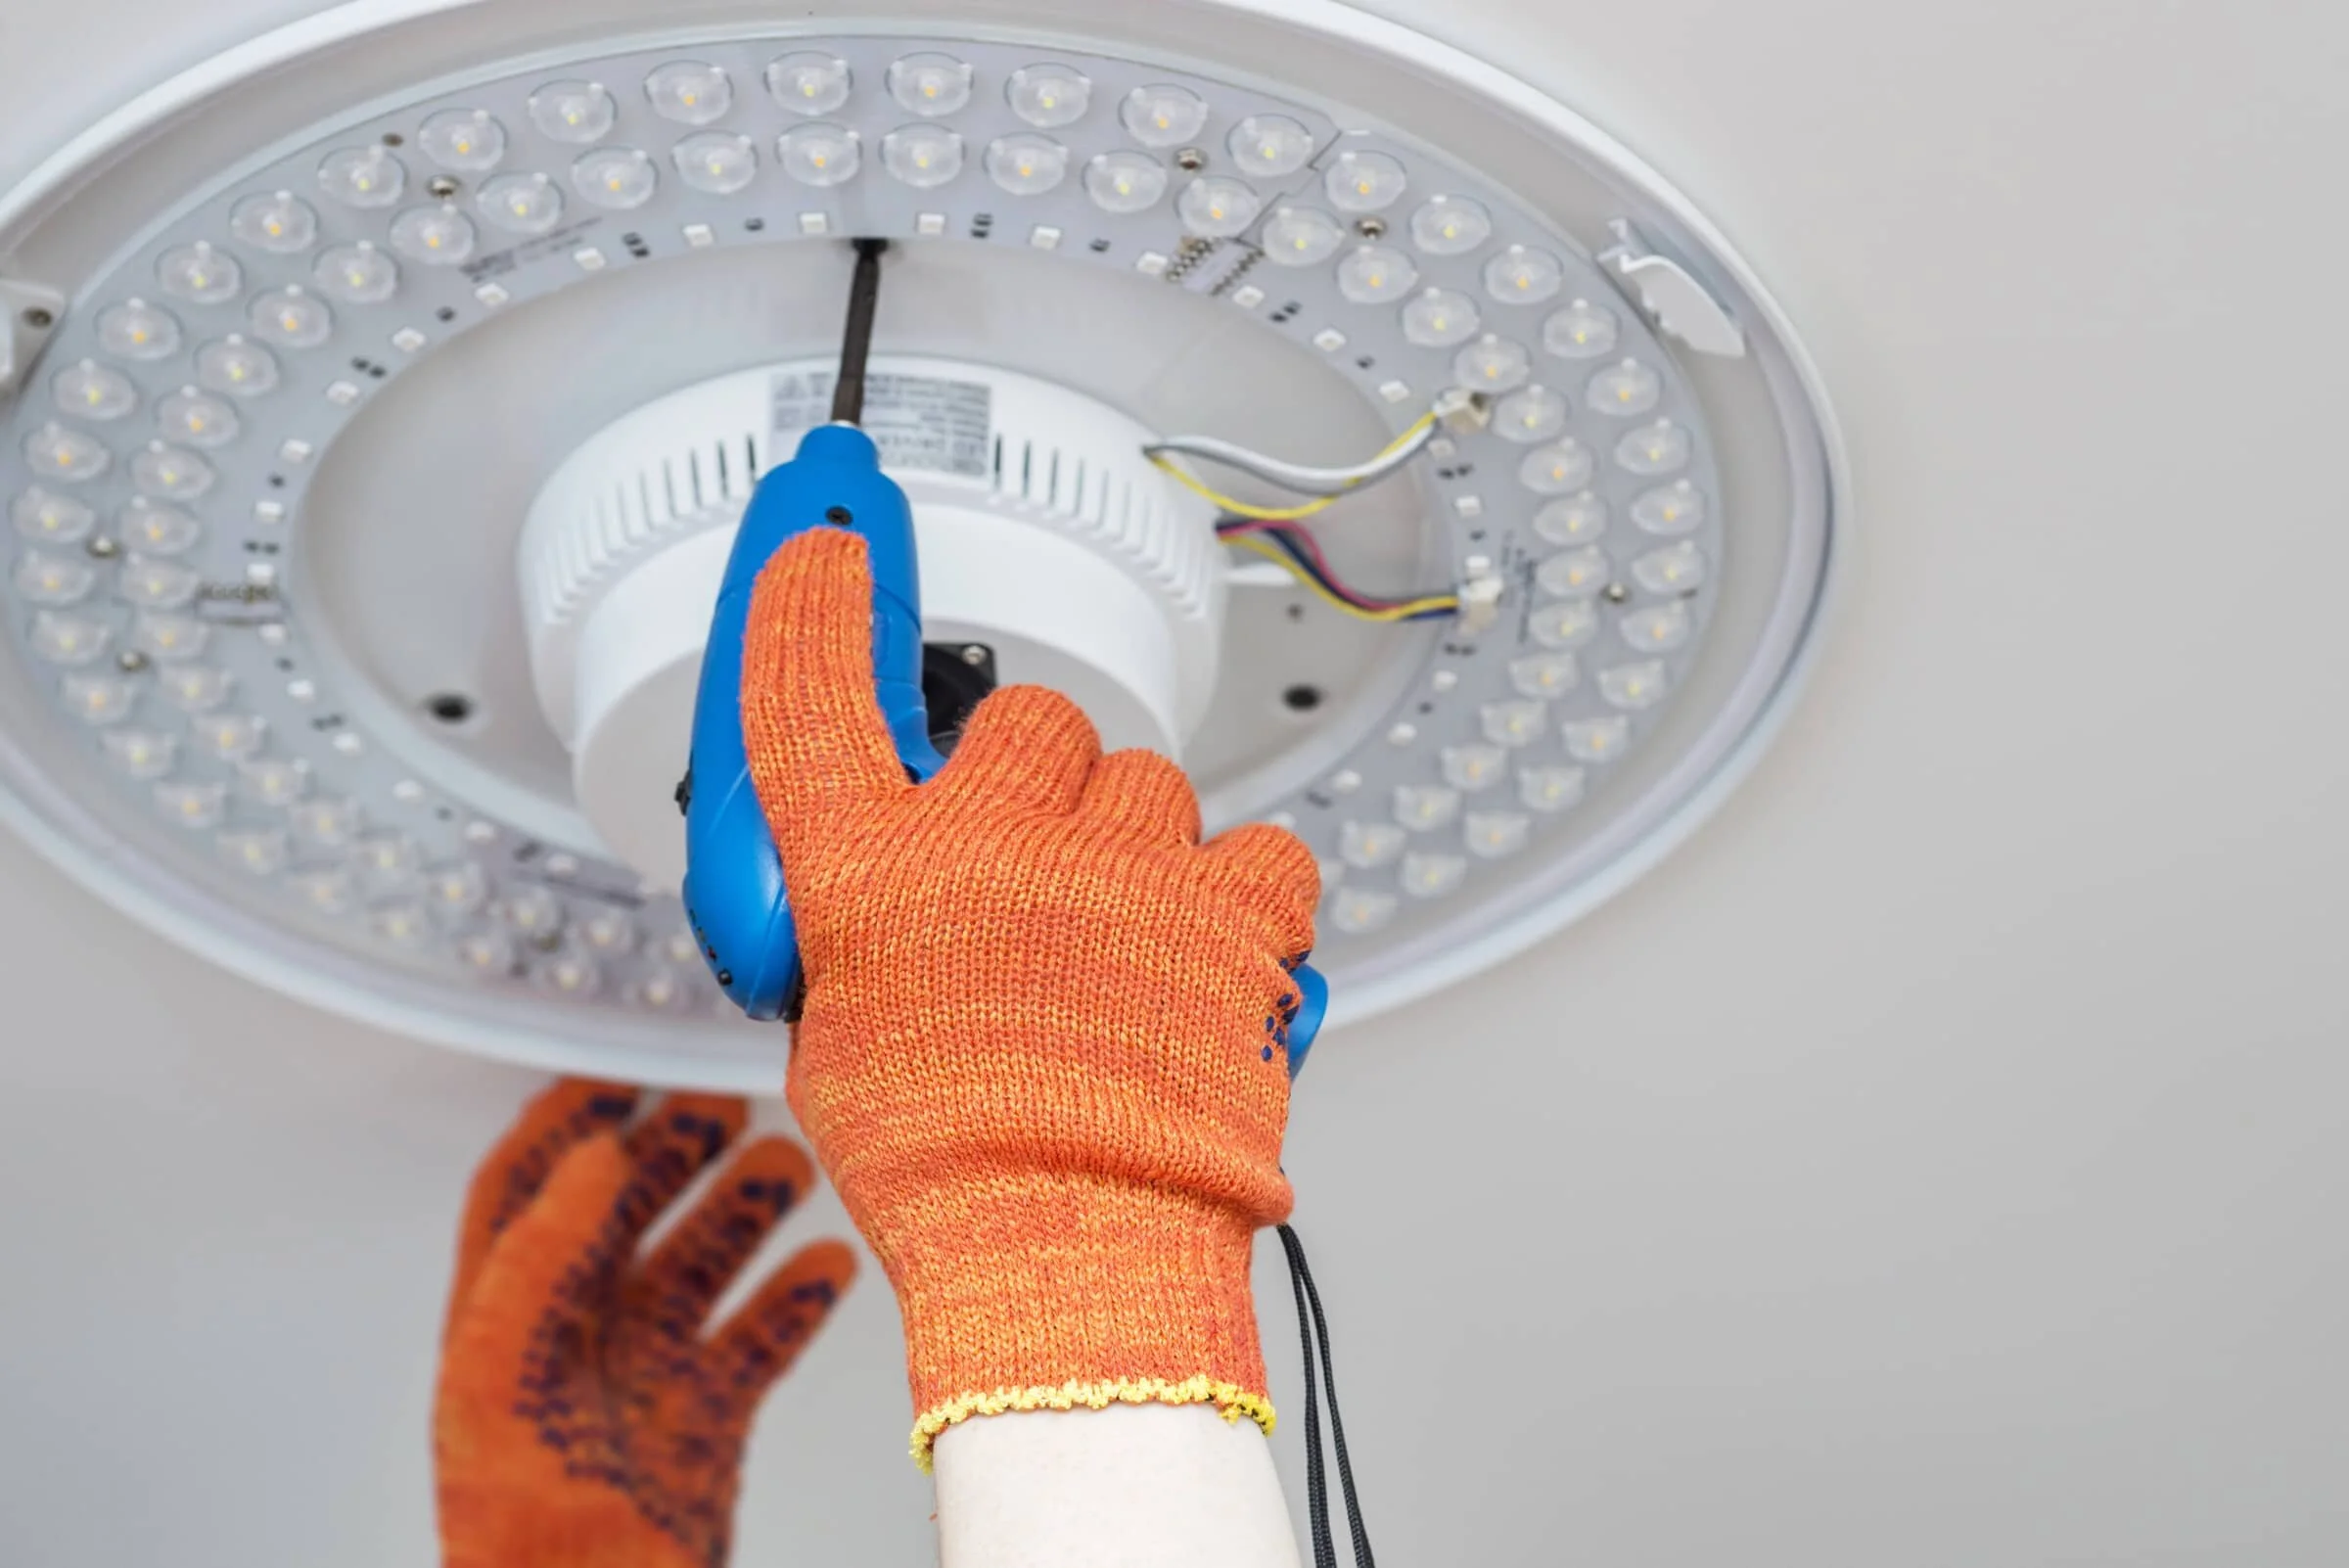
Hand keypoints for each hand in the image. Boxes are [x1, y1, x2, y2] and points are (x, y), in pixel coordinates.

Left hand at [435, 1079, 855, 1567]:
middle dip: (673, 1151)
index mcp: (505, 1324)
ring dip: (743, 1210)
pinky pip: (756, 1341)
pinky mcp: (705, 1424)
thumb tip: (589, 1154)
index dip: (568, 1123)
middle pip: (624, 1215)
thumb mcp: (506, 1381)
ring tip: (791, 1164)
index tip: (624, 1069)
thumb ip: (541, 1259)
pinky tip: (827, 1262)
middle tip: (726, 1101)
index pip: (525, 1192)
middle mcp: (573, 1343)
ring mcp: (642, 1382)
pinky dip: (796, 1297)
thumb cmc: (525, 1538)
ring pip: (699, 1267)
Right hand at [738, 528, 1320, 1465]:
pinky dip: (1243, 898)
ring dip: (1141, 849)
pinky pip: (1258, 848)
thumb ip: (864, 934)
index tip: (823, 537)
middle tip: (1045, 874)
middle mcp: (993, 848)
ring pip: (1149, 785)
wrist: (1077, 1259)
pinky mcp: (1234, 908)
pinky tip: (1213, 964)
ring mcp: (1124, 869)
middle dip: (1041, 786)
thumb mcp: (844, 1044)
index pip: (812, 699)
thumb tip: (898, 890)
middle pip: (1032, 726)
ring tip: (1132, 954)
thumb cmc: (956, 1175)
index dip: (809, 604)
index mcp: (875, 882)